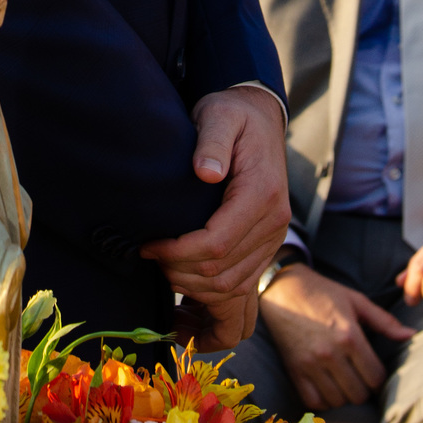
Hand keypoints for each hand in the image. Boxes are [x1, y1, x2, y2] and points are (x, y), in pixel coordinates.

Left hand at [141, 88, 288, 348]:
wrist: (260, 118)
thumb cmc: (233, 116)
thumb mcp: (220, 116)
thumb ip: (212, 140)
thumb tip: (206, 171)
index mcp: (262, 195)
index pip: (218, 244)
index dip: (178, 253)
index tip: (148, 246)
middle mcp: (274, 225)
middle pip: (223, 275)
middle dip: (180, 276)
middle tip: (149, 258)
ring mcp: (271, 241)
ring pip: (232, 291)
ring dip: (193, 293)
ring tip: (160, 276)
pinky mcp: (263, 249)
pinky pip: (242, 292)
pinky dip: (213, 307)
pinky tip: (184, 303)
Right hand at [258, 265, 411, 410]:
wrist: (282, 287)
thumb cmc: (323, 292)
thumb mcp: (356, 300)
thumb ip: (384, 321)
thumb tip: (410, 335)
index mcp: (349, 336)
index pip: (375, 377)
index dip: (379, 377)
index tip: (374, 370)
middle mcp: (330, 354)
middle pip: (359, 394)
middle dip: (364, 388)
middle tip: (360, 376)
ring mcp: (310, 364)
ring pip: (339, 401)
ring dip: (345, 395)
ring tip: (344, 380)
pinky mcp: (294, 370)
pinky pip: (315, 402)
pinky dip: (324, 400)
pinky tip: (327, 386)